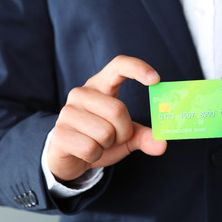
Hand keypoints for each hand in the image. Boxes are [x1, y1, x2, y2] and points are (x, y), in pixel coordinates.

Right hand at [47, 55, 166, 180]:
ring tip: (98, 143)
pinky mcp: (59, 133)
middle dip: (123, 132)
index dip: (137, 68)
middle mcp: (81, 93)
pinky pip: (91, 149)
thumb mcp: (125, 136)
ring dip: (108, 145)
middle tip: (114, 138)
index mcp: (100, 85)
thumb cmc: (99, 138)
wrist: (69, 156)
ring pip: (105, 133)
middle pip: (118, 110)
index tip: (156, 79)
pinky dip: (95, 156)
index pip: (118, 65)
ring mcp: (67, 112)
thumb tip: (162, 144)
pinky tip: (86, 152)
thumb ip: (143, 136)